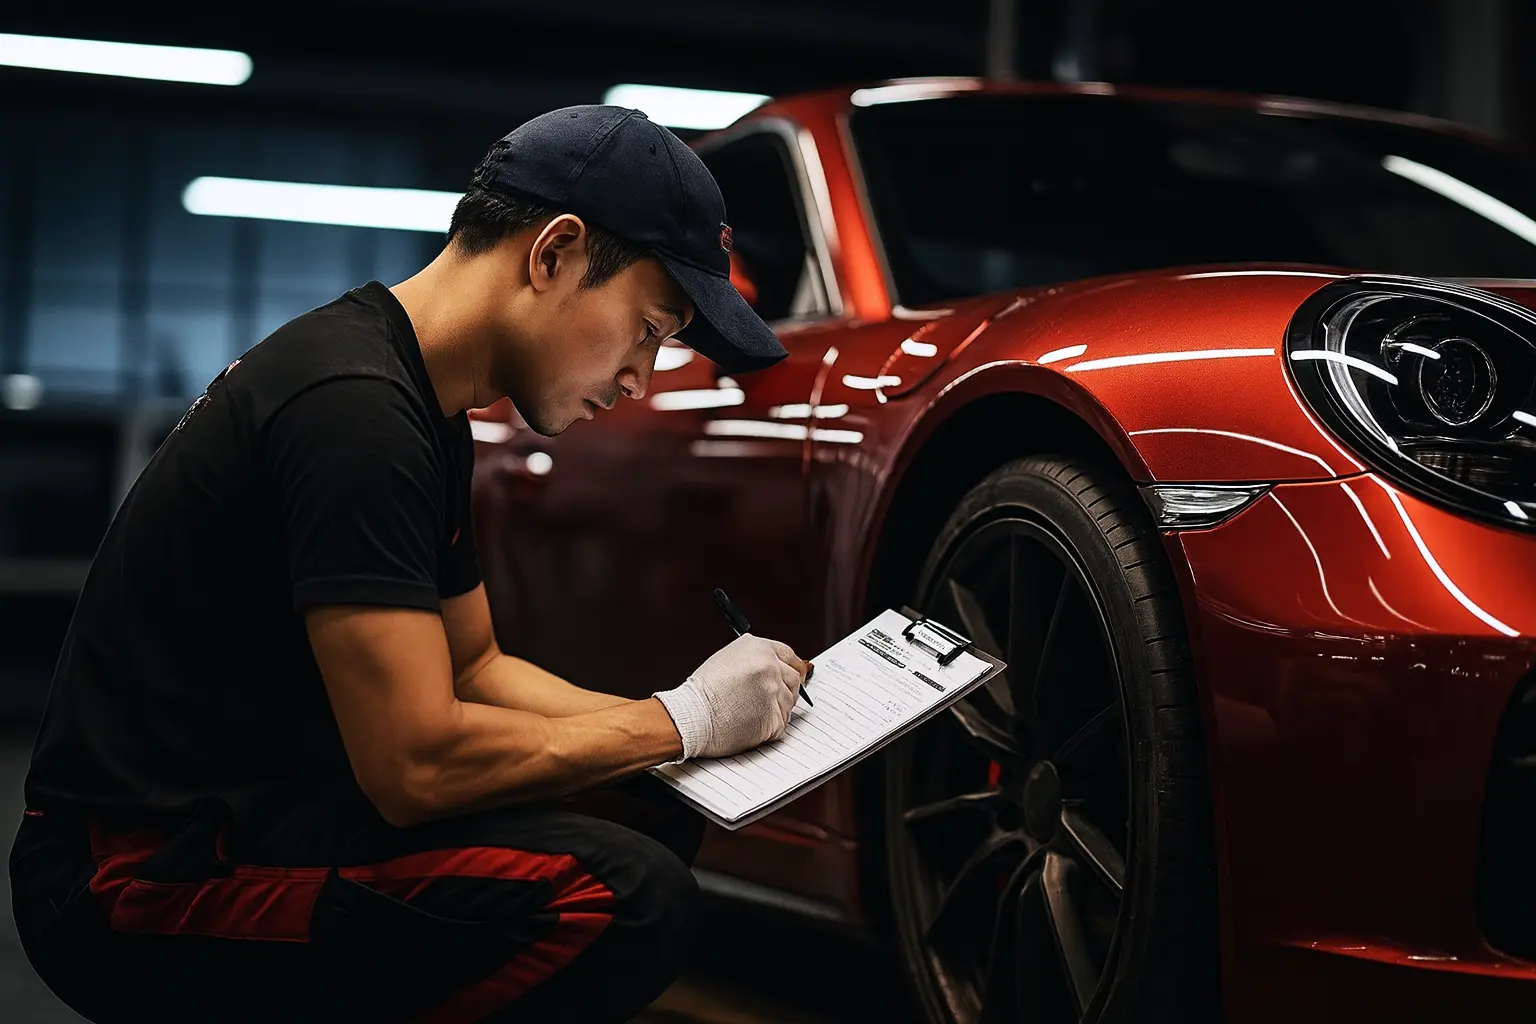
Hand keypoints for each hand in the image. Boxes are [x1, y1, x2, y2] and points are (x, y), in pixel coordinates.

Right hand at [653, 634, 812, 758]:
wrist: (692, 715)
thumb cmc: (702, 690)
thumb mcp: (727, 657)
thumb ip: (755, 656)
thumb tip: (772, 664)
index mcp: (760, 649)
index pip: (790, 655)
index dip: (792, 666)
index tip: (795, 674)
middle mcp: (770, 668)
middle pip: (794, 679)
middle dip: (786, 689)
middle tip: (772, 698)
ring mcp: (774, 693)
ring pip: (789, 703)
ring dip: (776, 709)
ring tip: (752, 713)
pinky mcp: (774, 718)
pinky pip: (781, 724)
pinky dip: (770, 727)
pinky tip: (752, 724)